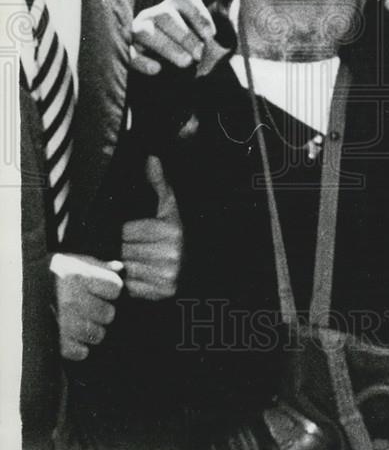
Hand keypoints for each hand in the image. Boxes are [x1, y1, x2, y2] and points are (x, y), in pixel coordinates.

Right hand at [50, 253, 123, 360]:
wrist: (19, 287)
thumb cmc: (52, 273)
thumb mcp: (75, 262)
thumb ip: (99, 266)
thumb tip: (120, 268)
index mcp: (80, 277)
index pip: (115, 288)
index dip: (111, 289)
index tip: (101, 288)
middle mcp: (73, 300)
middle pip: (109, 314)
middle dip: (102, 310)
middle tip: (90, 307)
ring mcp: (64, 322)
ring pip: (97, 334)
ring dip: (92, 329)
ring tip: (81, 322)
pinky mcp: (55, 341)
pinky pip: (80, 352)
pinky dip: (79, 347)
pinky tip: (72, 337)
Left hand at [121, 156, 182, 299]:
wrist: (201, 264)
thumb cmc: (180, 232)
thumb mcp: (171, 206)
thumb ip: (159, 183)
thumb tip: (151, 158)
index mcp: (171, 230)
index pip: (127, 232)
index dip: (126, 232)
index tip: (133, 233)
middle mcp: (171, 253)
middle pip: (125, 251)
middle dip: (124, 249)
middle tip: (133, 247)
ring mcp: (168, 275)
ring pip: (127, 269)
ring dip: (127, 265)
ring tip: (137, 259)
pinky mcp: (163, 292)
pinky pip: (132, 287)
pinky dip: (132, 282)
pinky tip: (142, 273)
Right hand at [130, 0, 215, 74]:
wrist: (167, 61)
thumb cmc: (190, 44)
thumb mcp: (202, 33)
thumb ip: (211, 32)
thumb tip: (220, 34)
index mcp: (174, 4)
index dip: (199, 14)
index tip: (211, 35)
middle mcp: (155, 13)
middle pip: (165, 15)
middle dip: (185, 36)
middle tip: (199, 54)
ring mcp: (138, 30)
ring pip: (146, 32)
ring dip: (168, 47)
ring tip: (186, 62)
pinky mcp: (128, 50)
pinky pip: (130, 53)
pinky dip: (143, 61)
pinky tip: (157, 69)